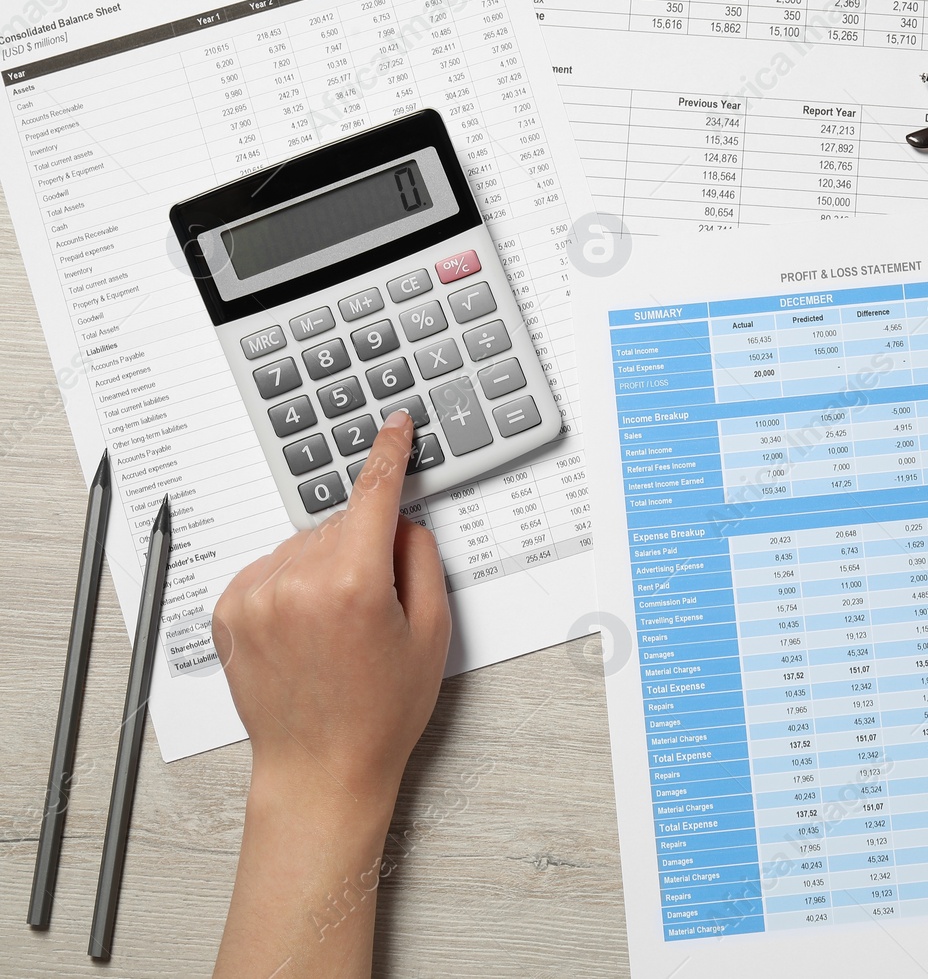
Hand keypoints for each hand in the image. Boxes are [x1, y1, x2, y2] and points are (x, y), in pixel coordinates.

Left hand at [212, 410, 451, 813]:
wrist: (320, 767)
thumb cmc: (378, 713)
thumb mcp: (431, 632)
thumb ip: (421, 559)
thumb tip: (401, 521)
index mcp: (352, 584)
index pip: (374, 493)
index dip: (389, 454)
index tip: (395, 427)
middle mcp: (295, 583)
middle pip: (341, 524)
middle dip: (364, 547)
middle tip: (377, 606)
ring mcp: (254, 597)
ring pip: (304, 544)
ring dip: (325, 565)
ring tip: (339, 628)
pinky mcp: (227, 611)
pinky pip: (271, 567)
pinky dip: (292, 583)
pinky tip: (309, 627)